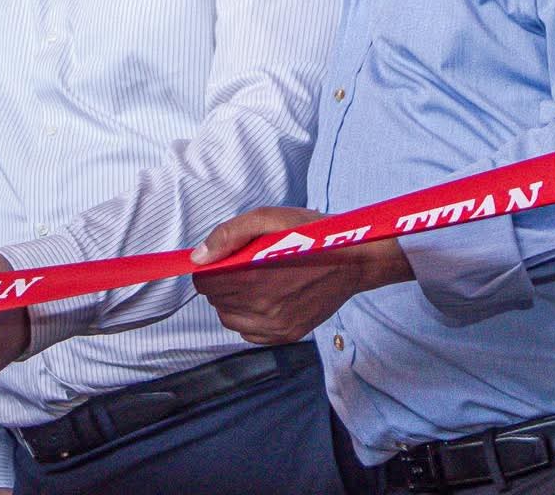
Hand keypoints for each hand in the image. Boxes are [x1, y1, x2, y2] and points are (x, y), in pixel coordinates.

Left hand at [191, 207, 413, 343]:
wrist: (355, 260)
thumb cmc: (314, 235)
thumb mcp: (271, 218)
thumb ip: (230, 234)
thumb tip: (200, 257)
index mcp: (253, 277)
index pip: (204, 283)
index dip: (212, 268)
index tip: (227, 259)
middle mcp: (261, 308)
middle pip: (216, 301)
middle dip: (224, 282)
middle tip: (247, 266)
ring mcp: (274, 326)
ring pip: (229, 319)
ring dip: (234, 301)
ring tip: (257, 282)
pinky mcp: (286, 335)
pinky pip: (249, 333)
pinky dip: (250, 318)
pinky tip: (267, 299)